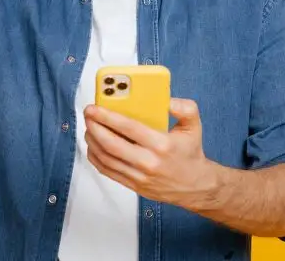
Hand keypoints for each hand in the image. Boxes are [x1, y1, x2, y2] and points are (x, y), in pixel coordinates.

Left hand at [83, 98, 219, 209]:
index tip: (95, 107)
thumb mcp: (194, 126)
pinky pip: (108, 171)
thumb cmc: (191, 153)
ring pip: (106, 158)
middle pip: (111, 144)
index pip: (128, 128)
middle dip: (94, 127)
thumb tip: (166, 99)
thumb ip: (184, 107)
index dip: (108, 116)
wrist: (196, 186)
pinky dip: (96, 157)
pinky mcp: (134, 186)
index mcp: (162, 144)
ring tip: (89, 127)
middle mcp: (149, 162)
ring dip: (92, 141)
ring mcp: (139, 176)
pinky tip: (93, 145)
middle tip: (88, 115)